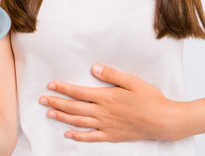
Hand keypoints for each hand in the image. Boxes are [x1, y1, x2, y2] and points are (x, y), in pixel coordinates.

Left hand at [39, 64, 182, 141]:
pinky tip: (68, 134)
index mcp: (106, 97)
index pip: (78, 92)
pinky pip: (91, 137)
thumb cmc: (150, 99)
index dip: (62, 88)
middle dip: (56, 103)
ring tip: (49, 114)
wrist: (163, 120)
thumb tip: (94, 68)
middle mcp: (103, 112)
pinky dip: (78, 136)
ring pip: (78, 122)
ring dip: (62, 118)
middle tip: (42, 100)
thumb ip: (111, 75)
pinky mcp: (112, 136)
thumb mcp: (132, 81)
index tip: (50, 85)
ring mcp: (106, 125)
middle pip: (73, 107)